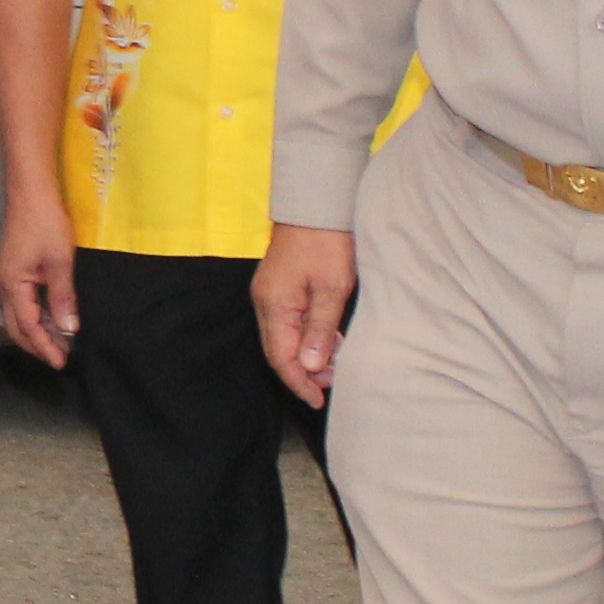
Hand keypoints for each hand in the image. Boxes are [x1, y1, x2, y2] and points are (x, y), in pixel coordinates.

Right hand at [0, 195, 78, 367]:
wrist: (31, 193)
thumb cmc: (46, 224)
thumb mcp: (60, 262)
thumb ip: (62, 297)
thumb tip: (69, 329)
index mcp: (13, 286)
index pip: (29, 327)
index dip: (45, 347)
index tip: (62, 362)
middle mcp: (5, 286)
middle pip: (16, 328)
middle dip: (36, 346)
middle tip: (59, 357)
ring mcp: (7, 278)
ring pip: (17, 317)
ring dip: (35, 332)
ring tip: (58, 342)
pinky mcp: (14, 271)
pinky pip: (20, 304)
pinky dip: (34, 317)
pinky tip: (50, 318)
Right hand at [252, 224, 355, 408]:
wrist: (316, 202)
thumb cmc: (326, 241)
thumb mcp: (332, 288)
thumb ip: (321, 330)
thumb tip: (310, 367)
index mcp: (274, 306)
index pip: (282, 358)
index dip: (299, 383)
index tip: (318, 401)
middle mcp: (266, 303)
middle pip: (280, 351)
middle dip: (306, 373)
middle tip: (335, 382)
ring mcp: (271, 294)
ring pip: (286, 338)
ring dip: (310, 355)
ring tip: (337, 363)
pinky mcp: (281, 286)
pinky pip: (291, 322)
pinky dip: (309, 337)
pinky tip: (330, 340)